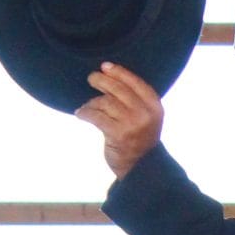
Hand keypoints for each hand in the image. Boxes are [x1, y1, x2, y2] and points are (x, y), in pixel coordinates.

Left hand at [77, 62, 164, 177]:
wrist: (141, 168)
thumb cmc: (140, 140)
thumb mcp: (147, 117)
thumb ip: (135, 99)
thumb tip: (109, 75)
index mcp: (154, 106)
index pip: (135, 82)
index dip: (119, 72)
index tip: (105, 66)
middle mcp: (145, 113)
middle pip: (118, 89)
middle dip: (102, 81)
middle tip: (91, 78)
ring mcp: (132, 124)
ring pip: (105, 102)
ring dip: (92, 102)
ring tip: (87, 106)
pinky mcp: (117, 134)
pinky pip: (96, 116)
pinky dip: (85, 113)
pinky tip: (80, 113)